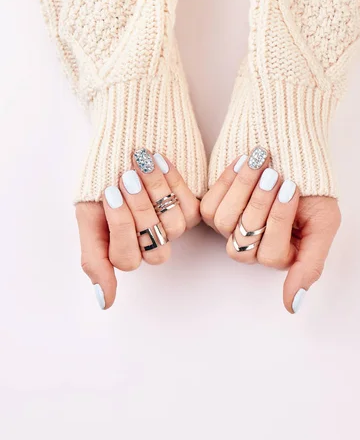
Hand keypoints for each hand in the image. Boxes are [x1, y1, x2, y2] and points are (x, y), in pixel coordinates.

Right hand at [76, 151, 200, 309]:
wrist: (125, 136)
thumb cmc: (102, 176)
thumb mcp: (88, 216)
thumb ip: (93, 260)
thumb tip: (106, 303)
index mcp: (122, 248)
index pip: (128, 259)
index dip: (121, 227)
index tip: (109, 192)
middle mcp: (149, 242)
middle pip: (155, 248)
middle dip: (140, 210)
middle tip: (127, 177)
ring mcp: (171, 225)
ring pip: (175, 228)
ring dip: (156, 192)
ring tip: (140, 162)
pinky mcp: (192, 206)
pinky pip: (190, 207)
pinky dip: (173, 182)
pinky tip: (157, 160)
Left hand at [201, 148, 340, 312]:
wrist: (291, 149)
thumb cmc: (312, 186)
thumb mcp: (324, 224)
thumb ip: (310, 265)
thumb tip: (292, 306)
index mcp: (281, 255)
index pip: (271, 255)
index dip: (279, 220)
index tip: (292, 188)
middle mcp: (252, 246)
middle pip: (242, 243)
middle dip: (259, 204)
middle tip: (275, 175)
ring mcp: (230, 228)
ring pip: (223, 223)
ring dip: (243, 188)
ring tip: (261, 162)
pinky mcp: (212, 207)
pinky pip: (208, 205)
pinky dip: (227, 180)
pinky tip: (243, 162)